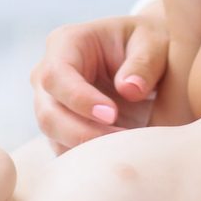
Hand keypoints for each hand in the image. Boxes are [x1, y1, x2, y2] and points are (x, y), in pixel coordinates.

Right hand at [31, 7, 168, 152]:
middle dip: (81, 132)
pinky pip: (65, 149)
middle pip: (48, 112)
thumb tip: (129, 89)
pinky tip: (117, 156)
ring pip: (54, 135)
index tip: (111, 114)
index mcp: (66, 43)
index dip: (79, 98)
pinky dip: (89, 158)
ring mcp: (52, 103)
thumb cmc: (148, 44)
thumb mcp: (152, 42)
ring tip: (125, 149)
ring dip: (87, 148)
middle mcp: (49, 74)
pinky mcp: (62, 127)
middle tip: (122, 138)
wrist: (149, 59)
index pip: (57, 74)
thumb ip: (143, 63)